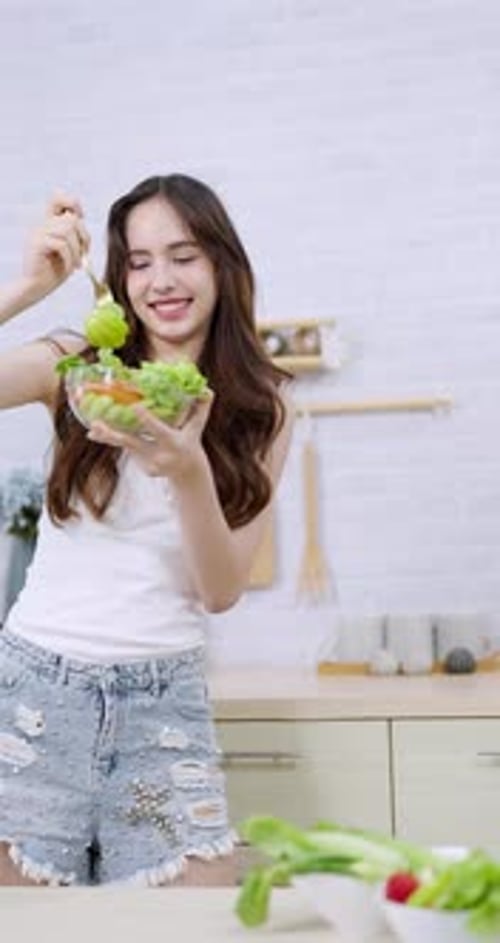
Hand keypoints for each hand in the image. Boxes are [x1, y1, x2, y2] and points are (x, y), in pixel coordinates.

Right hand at [22, 191, 89, 299]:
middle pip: (71, 218)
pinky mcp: (36, 244)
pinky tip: (70, 268)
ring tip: (77, 264)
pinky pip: (60, 244)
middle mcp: (42, 224)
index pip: (57, 198)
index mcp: (49, 222)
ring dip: (77, 250)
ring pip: (67, 230)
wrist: (37, 288)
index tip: (81, 220)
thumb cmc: (54, 270)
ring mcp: (38, 232)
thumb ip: (74, 234)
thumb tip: (81, 219)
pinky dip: (70, 258)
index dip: (72, 203)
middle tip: (84, 254)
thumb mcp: (70, 249)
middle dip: (84, 237)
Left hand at [87, 392, 213, 480]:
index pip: (158, 430)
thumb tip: (207, 389)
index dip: (147, 420)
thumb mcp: (197, 426)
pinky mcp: (140, 464)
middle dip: (115, 435)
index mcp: (173, 443)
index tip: (135, 407)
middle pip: (133, 443)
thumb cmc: (191, 441)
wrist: (186, 472)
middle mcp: (158, 454)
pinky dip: (110, 439)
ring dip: (107, 437)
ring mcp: (147, 462)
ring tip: (91, 430)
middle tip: (97, 424)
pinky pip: (124, 448)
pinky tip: (97, 431)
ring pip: (124, 446)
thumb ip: (202, 407)